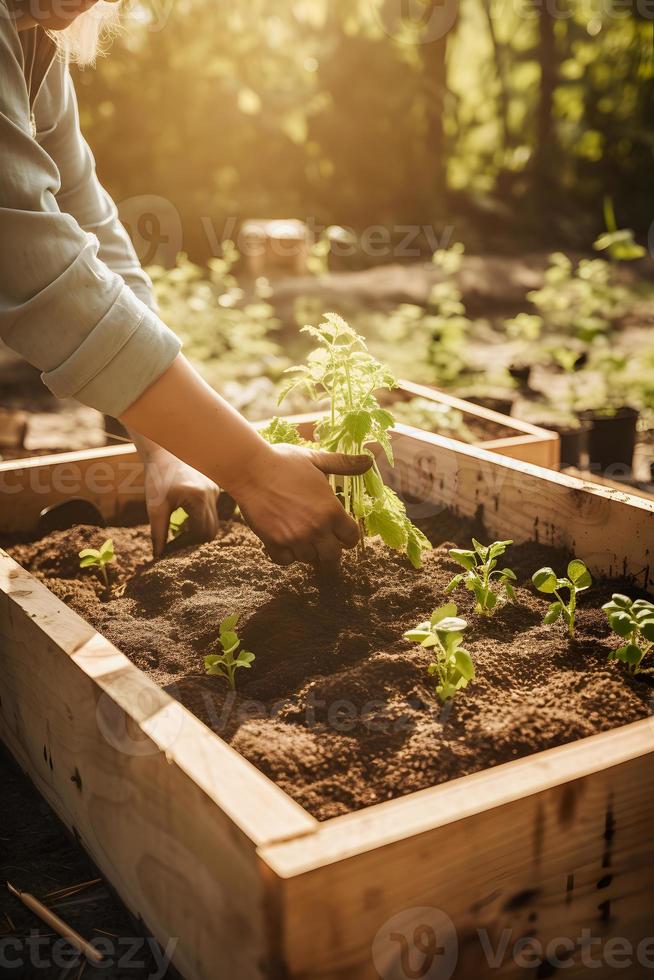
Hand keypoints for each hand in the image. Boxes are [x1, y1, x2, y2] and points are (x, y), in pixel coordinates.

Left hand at [142, 447, 219, 557]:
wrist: (164, 450)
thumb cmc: (157, 476)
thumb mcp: (155, 507)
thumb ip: (158, 533)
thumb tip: (159, 556)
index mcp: (198, 498)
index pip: (200, 534)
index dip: (185, 545)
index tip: (169, 549)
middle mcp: (212, 494)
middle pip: (211, 531)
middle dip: (194, 541)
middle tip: (175, 546)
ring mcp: (215, 490)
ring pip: (213, 522)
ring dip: (198, 531)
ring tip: (179, 534)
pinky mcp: (215, 488)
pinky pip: (211, 511)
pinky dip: (200, 519)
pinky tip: (185, 518)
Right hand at [232, 443, 371, 564]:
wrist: (250, 469)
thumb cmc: (285, 462)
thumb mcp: (317, 460)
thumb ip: (344, 464)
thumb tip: (369, 460)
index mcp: (331, 510)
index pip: (352, 538)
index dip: (348, 536)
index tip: (341, 533)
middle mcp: (316, 529)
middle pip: (333, 556)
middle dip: (330, 550)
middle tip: (323, 544)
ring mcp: (295, 538)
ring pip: (309, 559)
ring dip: (307, 551)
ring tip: (301, 537)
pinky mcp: (274, 543)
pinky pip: (285, 560)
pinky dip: (286, 554)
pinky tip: (284, 541)